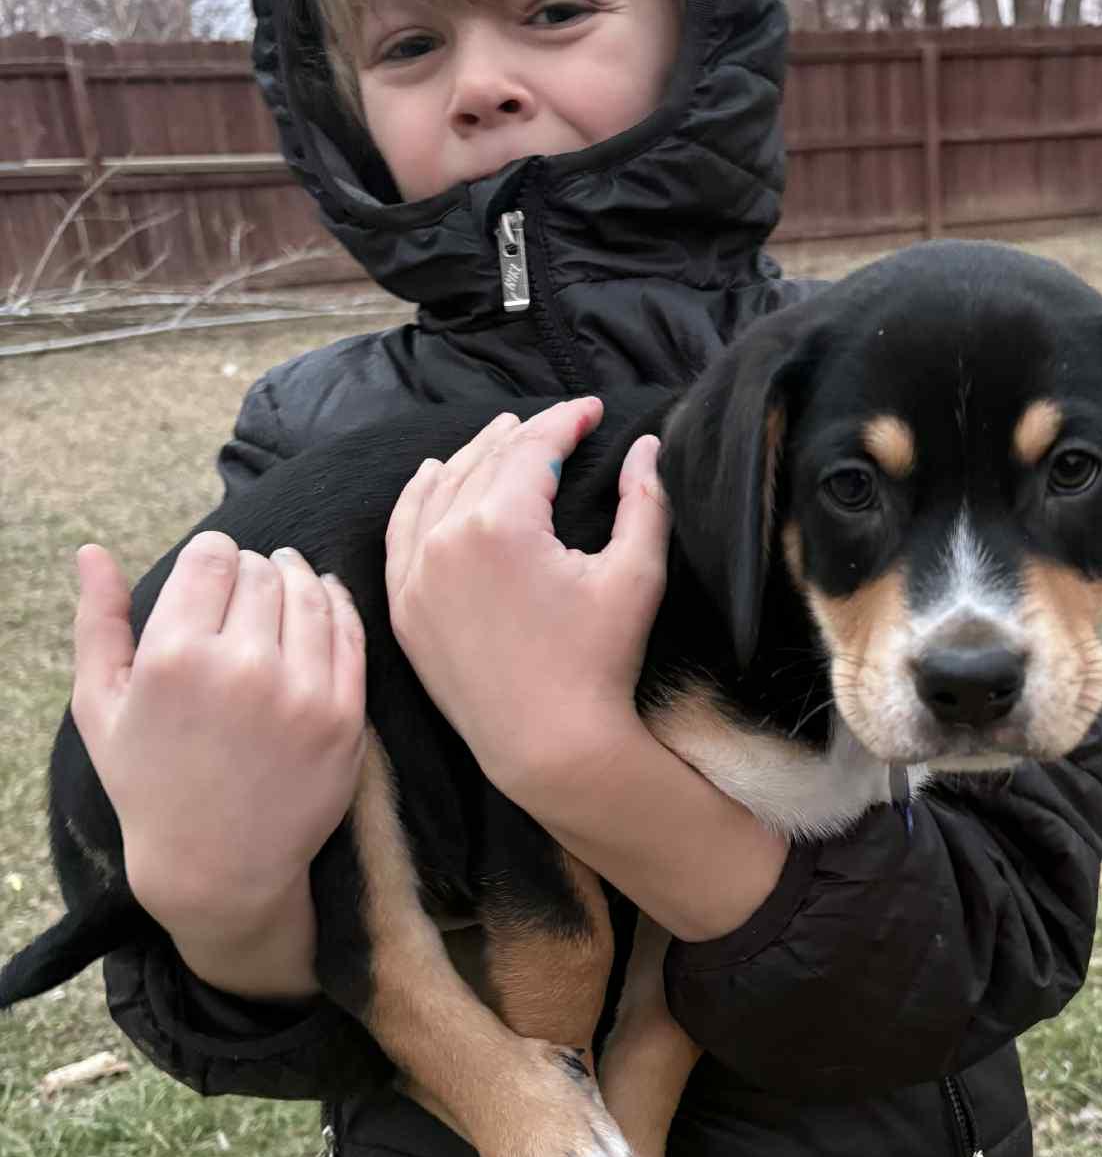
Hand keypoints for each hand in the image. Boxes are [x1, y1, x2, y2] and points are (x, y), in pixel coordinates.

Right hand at [71, 534, 365, 986]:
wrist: (218, 866)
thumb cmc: (150, 783)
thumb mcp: (101, 707)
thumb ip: (96, 624)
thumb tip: (91, 552)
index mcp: (174, 657)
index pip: (212, 558)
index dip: (213, 555)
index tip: (212, 570)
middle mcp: (240, 668)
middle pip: (263, 572)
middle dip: (254, 568)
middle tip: (248, 582)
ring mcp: (300, 693)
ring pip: (311, 594)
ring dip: (298, 578)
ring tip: (287, 579)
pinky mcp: (344, 716)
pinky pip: (349, 634)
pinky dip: (337, 606)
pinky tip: (323, 599)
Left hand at [384, 400, 668, 794]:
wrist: (550, 747)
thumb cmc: (600, 663)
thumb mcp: (634, 576)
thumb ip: (644, 501)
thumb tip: (645, 445)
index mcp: (500, 525)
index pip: (532, 448)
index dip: (566, 421)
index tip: (593, 409)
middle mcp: (445, 541)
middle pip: (485, 462)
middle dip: (525, 435)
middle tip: (557, 424)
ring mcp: (416, 576)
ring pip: (439, 490)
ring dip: (472, 457)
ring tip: (500, 435)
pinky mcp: (405, 608)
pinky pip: (402, 533)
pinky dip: (418, 497)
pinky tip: (434, 476)